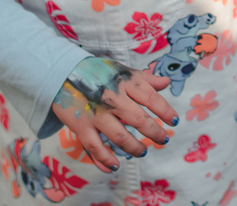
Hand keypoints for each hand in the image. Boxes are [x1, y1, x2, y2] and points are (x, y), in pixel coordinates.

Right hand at [50, 57, 178, 171]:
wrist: (63, 72)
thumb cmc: (99, 72)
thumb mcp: (123, 70)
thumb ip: (145, 78)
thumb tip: (166, 81)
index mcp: (126, 82)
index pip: (152, 99)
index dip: (166, 112)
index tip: (174, 121)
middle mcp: (113, 98)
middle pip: (139, 120)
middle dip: (155, 133)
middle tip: (163, 139)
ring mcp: (97, 114)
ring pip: (120, 137)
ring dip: (134, 148)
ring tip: (143, 151)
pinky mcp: (82, 126)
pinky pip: (95, 147)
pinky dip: (105, 159)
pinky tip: (115, 165)